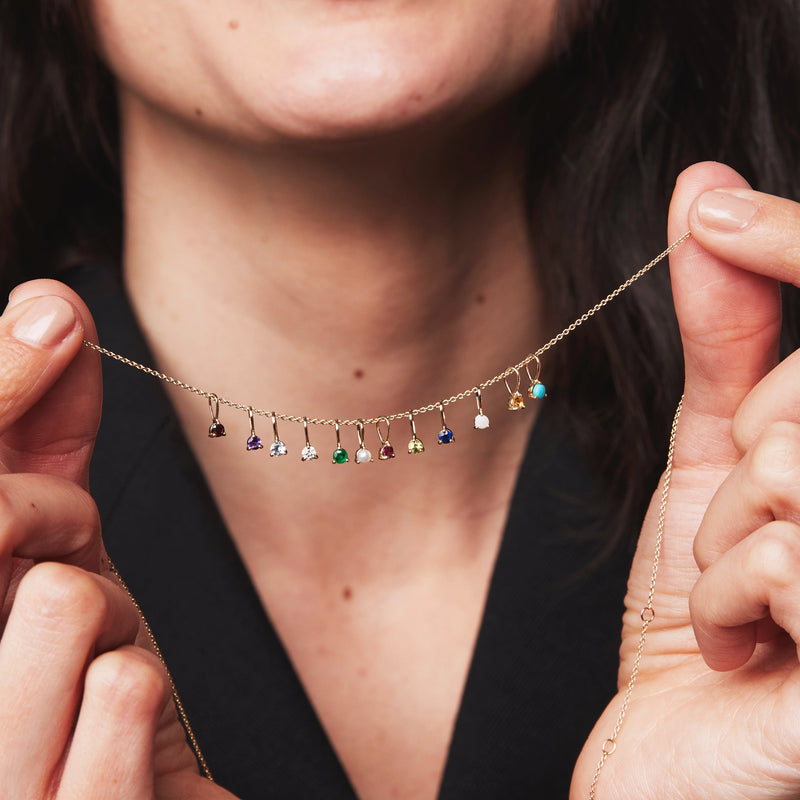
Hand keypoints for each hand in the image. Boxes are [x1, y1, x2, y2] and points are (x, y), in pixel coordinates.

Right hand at [0, 281, 235, 798]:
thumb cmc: (80, 695)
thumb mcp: (53, 565)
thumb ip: (39, 448)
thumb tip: (52, 310)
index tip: (57, 314)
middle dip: (49, 517)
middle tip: (70, 560)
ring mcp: (0, 773)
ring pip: (63, 598)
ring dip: (105, 617)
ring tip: (96, 662)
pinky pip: (123, 686)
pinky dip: (140, 696)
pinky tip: (120, 728)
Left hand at [571, 161, 799, 798]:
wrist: (677, 748)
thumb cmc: (702, 607)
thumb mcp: (712, 460)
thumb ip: (730, 334)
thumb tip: (706, 192)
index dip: (796, 244)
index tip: (708, 201)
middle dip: (741, 460)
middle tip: (736, 544)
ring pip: (797, 464)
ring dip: (725, 540)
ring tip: (739, 606)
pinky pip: (784, 554)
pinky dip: (724, 600)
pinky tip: (745, 654)